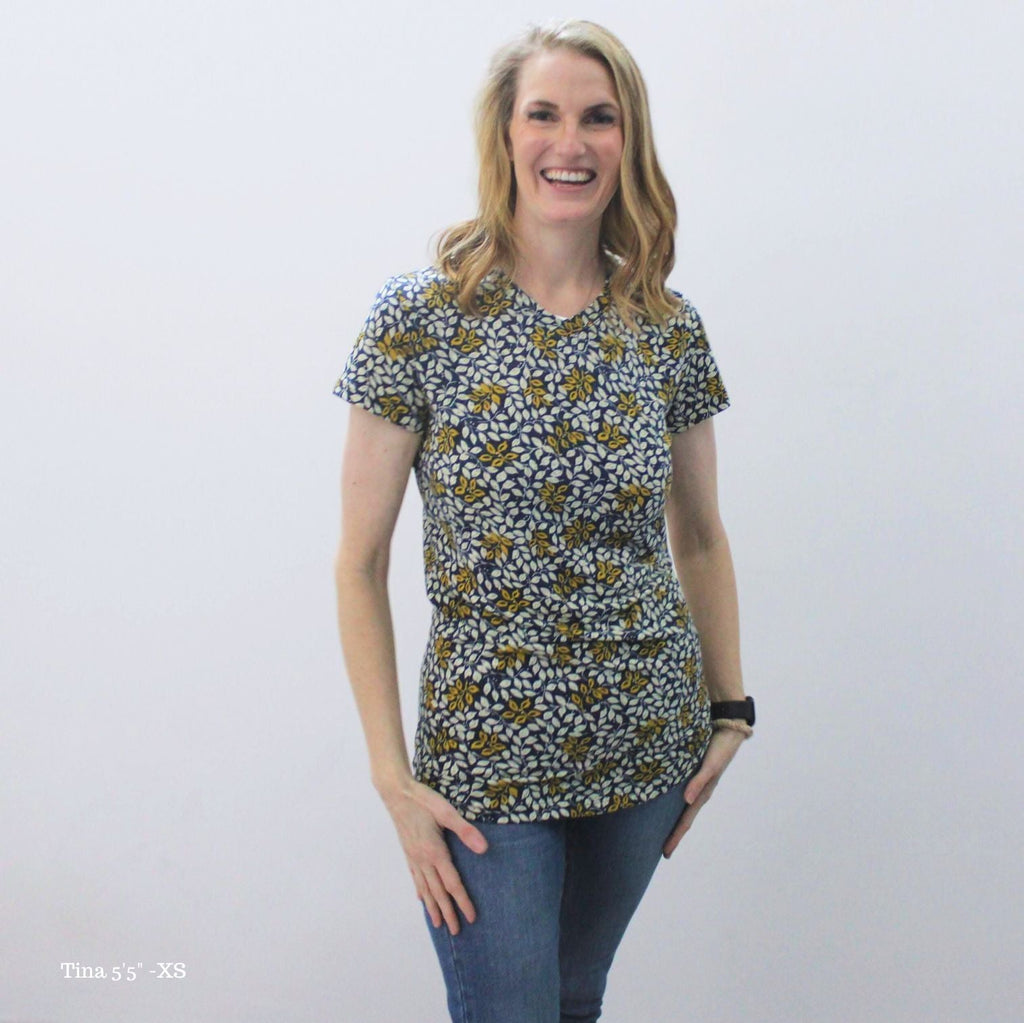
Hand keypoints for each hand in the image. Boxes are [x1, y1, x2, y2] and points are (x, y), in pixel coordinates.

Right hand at [380, 777, 488, 934]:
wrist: (395, 792)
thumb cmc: (422, 799)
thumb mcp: (446, 811)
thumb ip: (465, 830)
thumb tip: (484, 849)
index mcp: (434, 851)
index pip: (452, 883)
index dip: (462, 901)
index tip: (471, 918)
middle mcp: (422, 859)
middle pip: (438, 892)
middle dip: (448, 912)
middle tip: (456, 932)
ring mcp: (413, 857)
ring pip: (425, 888)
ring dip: (433, 907)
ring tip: (438, 924)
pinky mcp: (408, 852)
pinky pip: (415, 878)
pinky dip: (420, 891)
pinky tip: (421, 899)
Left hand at [662, 728, 745, 858]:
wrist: (729, 729)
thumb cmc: (720, 748)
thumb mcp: (710, 765)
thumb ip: (699, 781)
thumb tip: (687, 801)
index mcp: (703, 794)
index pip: (685, 821)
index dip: (675, 837)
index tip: (665, 853)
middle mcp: (699, 791)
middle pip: (682, 818)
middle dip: (672, 833)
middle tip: (658, 849)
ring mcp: (696, 783)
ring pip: (681, 807)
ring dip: (671, 819)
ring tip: (658, 829)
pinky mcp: (693, 772)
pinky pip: (680, 791)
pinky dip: (671, 801)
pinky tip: (662, 801)